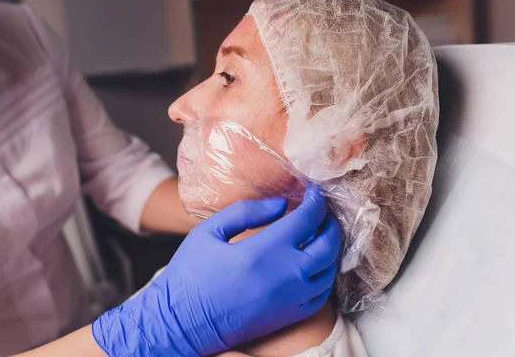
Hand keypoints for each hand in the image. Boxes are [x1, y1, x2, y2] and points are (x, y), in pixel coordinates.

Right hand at [92, 185, 340, 355]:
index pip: (306, 219)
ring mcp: (291, 299)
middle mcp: (285, 275)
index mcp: (263, 250)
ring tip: (320, 234)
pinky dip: (325, 275)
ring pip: (330, 269)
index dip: (316, 201)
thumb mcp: (208, 231)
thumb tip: (281, 203)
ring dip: (331, 248)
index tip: (315, 192)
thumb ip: (246, 212)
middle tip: (321, 211)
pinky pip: (322, 294)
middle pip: (327, 244)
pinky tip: (315, 264)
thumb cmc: (191, 274)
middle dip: (329, 223)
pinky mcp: (290, 316)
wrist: (183, 323)